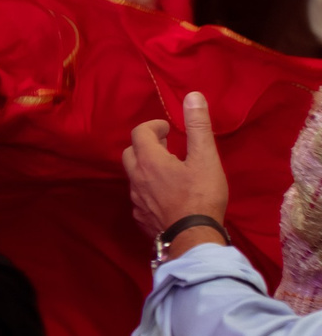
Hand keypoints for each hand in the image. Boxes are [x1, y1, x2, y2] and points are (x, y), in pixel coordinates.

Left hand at [123, 91, 229, 244]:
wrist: (192, 238)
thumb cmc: (201, 196)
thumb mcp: (205, 158)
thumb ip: (198, 127)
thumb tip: (192, 96)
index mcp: (149, 161)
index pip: (139, 133)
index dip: (152, 126)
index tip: (168, 128)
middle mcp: (136, 178)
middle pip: (130, 153)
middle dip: (145, 144)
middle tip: (166, 146)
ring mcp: (135, 200)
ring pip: (134, 176)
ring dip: (147, 167)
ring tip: (170, 169)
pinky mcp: (140, 217)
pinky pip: (139, 196)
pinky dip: (148, 188)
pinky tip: (166, 194)